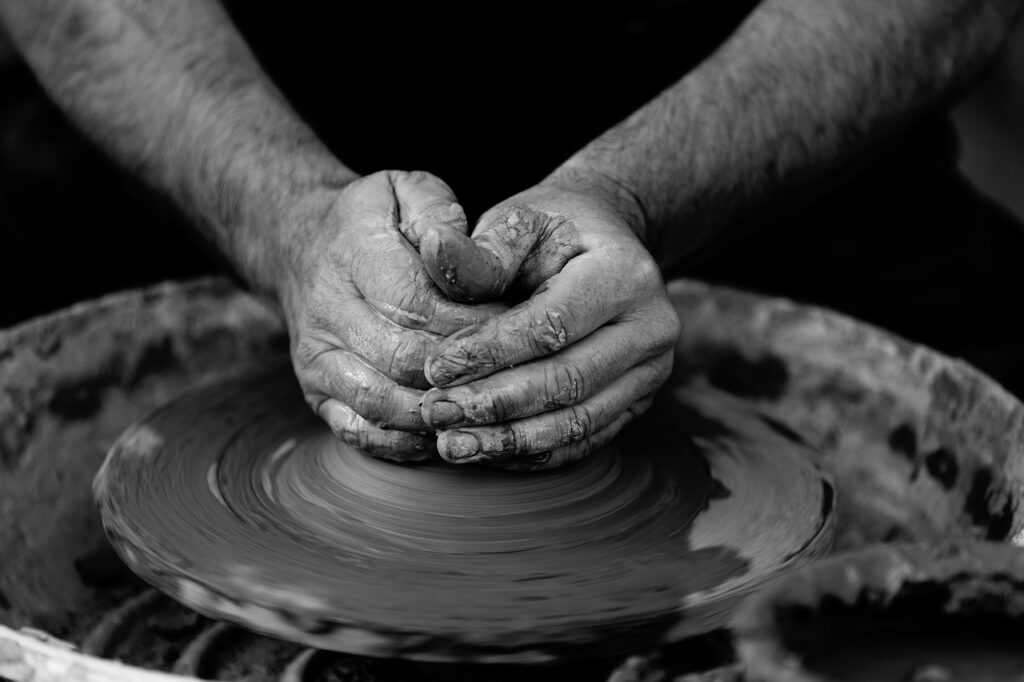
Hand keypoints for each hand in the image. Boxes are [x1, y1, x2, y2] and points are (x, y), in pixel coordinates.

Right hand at [273, 170, 501, 460]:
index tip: (517, 330)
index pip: (419, 305)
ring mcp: (317, 359)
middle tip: (515, 378)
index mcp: (354, 254)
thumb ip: (440, 217)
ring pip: (384, 404)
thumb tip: (456, 255)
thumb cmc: (377, 220)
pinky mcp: (316, 393)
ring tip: (488, 409)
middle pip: (406, 360)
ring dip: (441, 414)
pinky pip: (361, 433)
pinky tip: (447, 432)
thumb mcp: (409, 191)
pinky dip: (408, 443)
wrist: (303, 246)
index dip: (473, 327)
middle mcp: (326, 311)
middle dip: (467, 374)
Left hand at [417, 175, 679, 469]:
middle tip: (437, 414)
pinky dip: (533, 452)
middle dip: (496, 404)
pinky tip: (486, 453)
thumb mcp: (520, 222)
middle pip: (568, 380)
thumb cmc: (551, 232)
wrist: (602, 244)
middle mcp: (651, 328)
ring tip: (453, 445)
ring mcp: (650, 372)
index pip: (552, 325)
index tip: (435, 369)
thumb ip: (482, 251)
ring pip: (578, 421)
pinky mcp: (637, 403)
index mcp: (625, 274)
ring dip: (511, 440)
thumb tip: (435, 250)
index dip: (491, 352)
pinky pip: (584, 440)